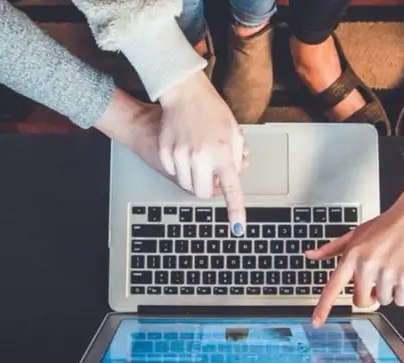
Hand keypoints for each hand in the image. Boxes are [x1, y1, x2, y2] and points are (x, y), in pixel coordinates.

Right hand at [158, 72, 247, 234]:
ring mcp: (181, 155)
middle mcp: (201, 156)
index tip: (238, 228)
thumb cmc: (212, 111)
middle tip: (211, 173)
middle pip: (202, 193)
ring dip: (194, 178)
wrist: (184, 93)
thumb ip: (237, 157)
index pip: (232, 189)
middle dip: (208, 188)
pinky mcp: (165, 152)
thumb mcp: (234, 132)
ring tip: (198, 158)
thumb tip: (234, 176)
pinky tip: (184, 151)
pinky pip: (173, 173)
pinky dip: (180, 168)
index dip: (235, 211)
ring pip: (187, 185)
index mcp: (223, 152)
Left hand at [306, 185, 403, 326]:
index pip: (333, 286)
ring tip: (393, 269)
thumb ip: (332, 248)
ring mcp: (386, 273)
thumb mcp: (355, 233)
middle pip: (361, 301)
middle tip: (377, 281)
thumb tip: (310, 255)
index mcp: (352, 256)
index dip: (323, 307)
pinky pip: (400, 301)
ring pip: (383, 301)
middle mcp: (367, 266)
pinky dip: (403, 292)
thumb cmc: (386, 225)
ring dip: (388, 291)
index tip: (316, 323)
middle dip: (369, 296)